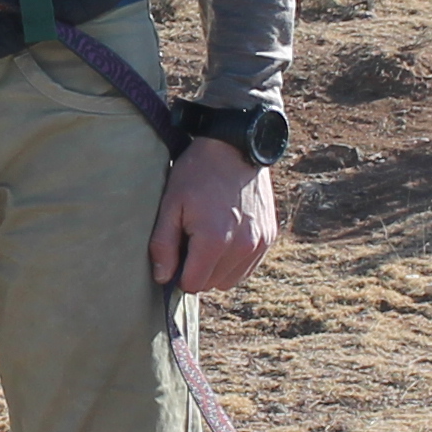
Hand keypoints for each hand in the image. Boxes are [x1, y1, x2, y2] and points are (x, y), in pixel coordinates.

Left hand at [150, 138, 278, 294]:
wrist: (235, 147)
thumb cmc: (197, 174)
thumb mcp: (170, 204)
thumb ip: (163, 245)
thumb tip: (162, 279)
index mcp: (214, 241)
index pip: (192, 285)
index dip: (178, 273)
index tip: (176, 252)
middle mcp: (242, 247)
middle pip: (211, 284)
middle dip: (197, 270)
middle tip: (191, 238)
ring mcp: (259, 243)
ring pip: (230, 280)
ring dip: (216, 268)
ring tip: (209, 237)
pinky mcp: (269, 237)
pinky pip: (247, 267)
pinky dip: (234, 260)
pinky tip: (226, 236)